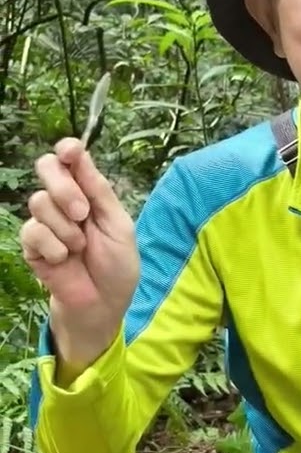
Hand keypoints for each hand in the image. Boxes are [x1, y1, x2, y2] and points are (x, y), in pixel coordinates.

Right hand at [20, 139, 138, 368]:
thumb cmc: (117, 264)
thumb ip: (98, 190)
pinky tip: (65, 260)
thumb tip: (80, 153)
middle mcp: (64, 201)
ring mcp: (46, 222)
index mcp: (89, 192)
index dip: (68, 150)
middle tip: (83, 212)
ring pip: (39, 202)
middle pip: (46, 168)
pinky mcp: (31, 244)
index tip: (71, 151)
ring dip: (66, 228)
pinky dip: (54, 247)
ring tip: (80, 247)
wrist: (103, 302)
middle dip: (64, 188)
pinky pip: (33, 231)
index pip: (71, 160)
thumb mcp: (118, 224)